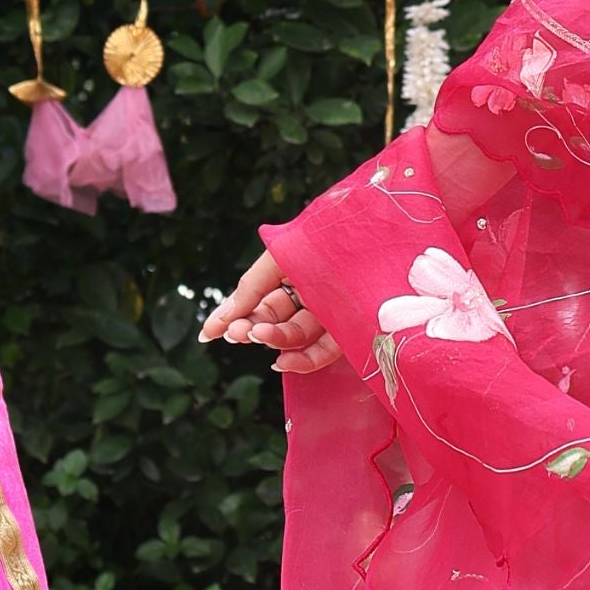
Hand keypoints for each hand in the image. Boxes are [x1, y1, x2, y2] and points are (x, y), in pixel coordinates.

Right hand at [200, 247, 343, 375]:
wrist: (381, 227)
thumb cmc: (330, 233)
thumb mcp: (282, 256)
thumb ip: (251, 286)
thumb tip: (220, 320)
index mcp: (292, 265)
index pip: (256, 296)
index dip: (233, 315)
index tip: (208, 334)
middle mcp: (310, 288)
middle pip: (272, 317)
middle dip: (251, 327)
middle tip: (240, 333)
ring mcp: (331, 308)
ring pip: (295, 334)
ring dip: (274, 340)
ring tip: (259, 336)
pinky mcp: (353, 327)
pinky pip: (324, 349)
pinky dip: (303, 359)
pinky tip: (282, 362)